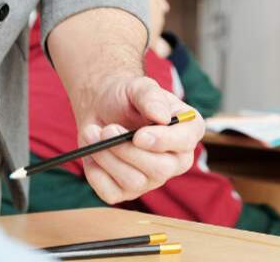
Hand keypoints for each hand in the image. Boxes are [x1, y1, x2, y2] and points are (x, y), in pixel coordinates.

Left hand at [73, 74, 204, 203]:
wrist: (102, 110)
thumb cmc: (126, 98)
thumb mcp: (138, 87)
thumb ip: (151, 97)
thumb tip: (162, 117)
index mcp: (187, 131)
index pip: (185, 142)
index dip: (164, 141)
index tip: (138, 135)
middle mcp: (175, 160)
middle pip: (160, 169)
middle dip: (128, 151)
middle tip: (107, 129)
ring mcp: (151, 179)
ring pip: (133, 181)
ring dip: (107, 157)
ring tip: (93, 132)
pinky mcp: (126, 191)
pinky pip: (110, 191)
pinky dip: (95, 171)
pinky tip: (93, 151)